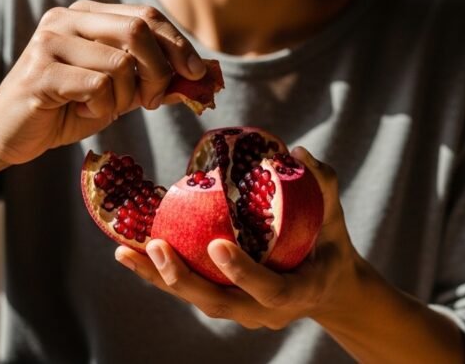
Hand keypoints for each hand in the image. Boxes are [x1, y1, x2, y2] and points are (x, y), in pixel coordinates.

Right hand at [0, 1, 205, 164]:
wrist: (11, 134)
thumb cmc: (68, 109)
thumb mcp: (120, 91)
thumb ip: (152, 79)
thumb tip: (200, 78)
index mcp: (88, 15)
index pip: (147, 15)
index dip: (179, 44)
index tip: (198, 73)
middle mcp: (67, 19)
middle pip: (138, 30)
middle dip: (159, 71)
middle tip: (153, 100)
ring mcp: (50, 42)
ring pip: (121, 63)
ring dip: (126, 97)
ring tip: (105, 108)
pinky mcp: (41, 72)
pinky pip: (98, 86)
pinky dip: (102, 107)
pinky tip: (82, 112)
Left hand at [115, 147, 363, 329]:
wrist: (329, 290)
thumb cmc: (331, 247)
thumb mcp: (336, 219)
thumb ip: (324, 185)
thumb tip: (297, 151)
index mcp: (298, 292)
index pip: (270, 290)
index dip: (243, 273)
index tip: (217, 245)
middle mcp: (265, 312)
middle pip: (220, 303)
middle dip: (184, 280)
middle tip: (157, 247)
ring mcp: (244, 313)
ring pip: (198, 301)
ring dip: (161, 279)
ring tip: (128, 253)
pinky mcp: (226, 305)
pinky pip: (192, 293)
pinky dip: (161, 276)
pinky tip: (132, 253)